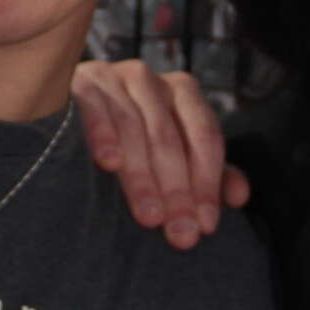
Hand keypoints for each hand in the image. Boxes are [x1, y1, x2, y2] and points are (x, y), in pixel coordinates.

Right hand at [73, 60, 247, 249]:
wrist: (69, 110)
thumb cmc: (132, 139)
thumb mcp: (174, 153)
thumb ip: (209, 174)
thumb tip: (240, 196)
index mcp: (182, 92)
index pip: (205, 137)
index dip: (208, 183)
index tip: (206, 226)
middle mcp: (150, 80)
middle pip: (169, 137)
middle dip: (177, 190)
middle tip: (180, 234)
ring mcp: (113, 76)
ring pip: (134, 127)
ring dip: (142, 176)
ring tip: (149, 217)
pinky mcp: (80, 80)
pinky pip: (95, 107)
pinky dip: (103, 133)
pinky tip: (109, 162)